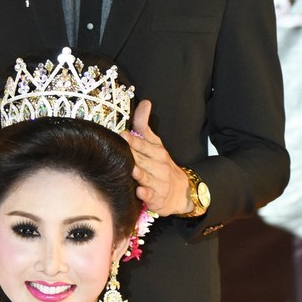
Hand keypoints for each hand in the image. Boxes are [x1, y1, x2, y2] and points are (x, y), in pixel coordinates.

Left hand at [123, 100, 192, 216]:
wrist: (181, 192)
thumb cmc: (162, 166)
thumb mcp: (156, 144)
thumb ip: (145, 126)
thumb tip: (145, 102)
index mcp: (157, 151)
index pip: (144, 144)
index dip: (133, 140)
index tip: (122, 134)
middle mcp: (159, 166)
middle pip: (143, 159)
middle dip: (133, 154)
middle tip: (120, 148)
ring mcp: (159, 183)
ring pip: (147, 177)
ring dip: (139, 173)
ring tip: (131, 168)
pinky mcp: (157, 199)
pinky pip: (151, 196)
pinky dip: (146, 194)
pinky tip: (140, 191)